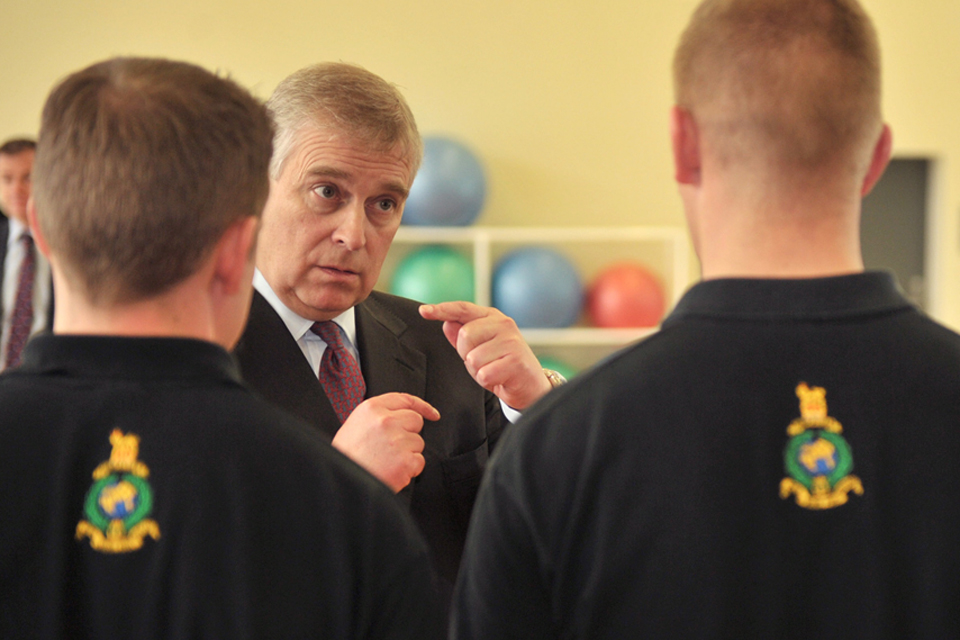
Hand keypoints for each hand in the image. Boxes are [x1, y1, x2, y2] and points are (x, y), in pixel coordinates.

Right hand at [331, 392, 439, 492]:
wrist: (342, 481)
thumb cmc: (347, 457)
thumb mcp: (355, 425)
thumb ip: (377, 416)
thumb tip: (398, 416)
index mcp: (371, 408)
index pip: (405, 399)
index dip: (422, 406)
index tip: (433, 414)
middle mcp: (386, 420)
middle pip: (416, 420)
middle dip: (410, 433)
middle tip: (392, 447)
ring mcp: (397, 440)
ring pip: (418, 442)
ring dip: (408, 453)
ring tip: (387, 461)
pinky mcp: (405, 460)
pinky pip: (419, 461)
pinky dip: (410, 470)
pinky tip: (392, 471)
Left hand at [420, 301, 551, 410]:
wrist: (531, 386)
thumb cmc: (503, 366)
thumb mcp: (480, 348)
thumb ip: (462, 336)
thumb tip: (446, 323)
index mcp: (493, 318)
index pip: (463, 309)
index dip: (442, 309)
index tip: (423, 311)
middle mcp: (504, 325)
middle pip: (464, 335)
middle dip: (466, 354)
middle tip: (483, 361)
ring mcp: (511, 342)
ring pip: (473, 358)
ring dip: (477, 371)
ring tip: (493, 370)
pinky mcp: (516, 361)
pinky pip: (484, 374)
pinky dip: (487, 382)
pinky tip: (499, 378)